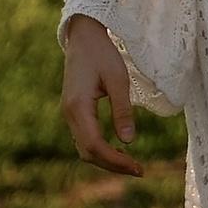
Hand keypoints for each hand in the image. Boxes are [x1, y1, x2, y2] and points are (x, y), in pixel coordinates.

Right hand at [61, 17, 144, 176]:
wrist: (83, 37)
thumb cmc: (102, 54)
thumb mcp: (118, 79)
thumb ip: (122, 110)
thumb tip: (129, 141)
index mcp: (78, 107)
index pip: (95, 145)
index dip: (116, 161)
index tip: (138, 168)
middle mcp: (69, 114)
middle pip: (88, 152)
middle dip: (112, 165)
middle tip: (139, 170)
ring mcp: (69, 114)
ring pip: (84, 148)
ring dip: (106, 159)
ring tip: (131, 164)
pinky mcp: (73, 112)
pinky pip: (84, 138)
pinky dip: (100, 149)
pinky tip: (118, 150)